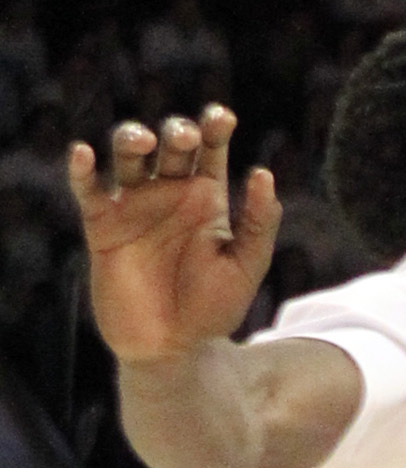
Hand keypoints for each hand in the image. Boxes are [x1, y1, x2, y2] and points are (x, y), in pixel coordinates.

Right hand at [68, 107, 281, 363]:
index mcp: (206, 196)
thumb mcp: (245, 268)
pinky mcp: (102, 226)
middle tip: (186, 137)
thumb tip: (263, 173)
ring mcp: (134, 206)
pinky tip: (83, 154)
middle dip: (178, 132)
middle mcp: (169, 193)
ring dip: (131, 139)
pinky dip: (81, 170)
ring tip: (144, 141)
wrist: (173, 350)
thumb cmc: (213, 309)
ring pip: (128, 157)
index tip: (222, 117)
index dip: (215, 127)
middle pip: (170, 145)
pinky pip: (88, 191)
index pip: (211, 150)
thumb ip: (258, 224)